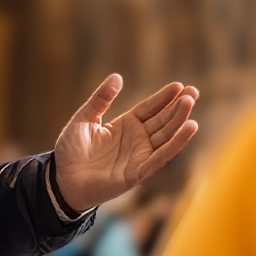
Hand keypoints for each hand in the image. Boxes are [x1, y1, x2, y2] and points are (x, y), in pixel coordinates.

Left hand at [53, 76, 198, 212]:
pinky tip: (189, 128)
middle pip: (163, 120)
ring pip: (166, 136)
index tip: (179, 85)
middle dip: (178, 106)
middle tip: (193, 91)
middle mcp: (137, 139)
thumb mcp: (84, 118)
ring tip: (189, 103)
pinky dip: (176, 144)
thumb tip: (117, 77)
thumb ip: (101, 99)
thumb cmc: (71, 150)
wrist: (62, 179)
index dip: (164, 98)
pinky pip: (161, 157)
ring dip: (179, 120)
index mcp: (126, 125)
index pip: (150, 108)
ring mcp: (140, 155)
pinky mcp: (139, 172)